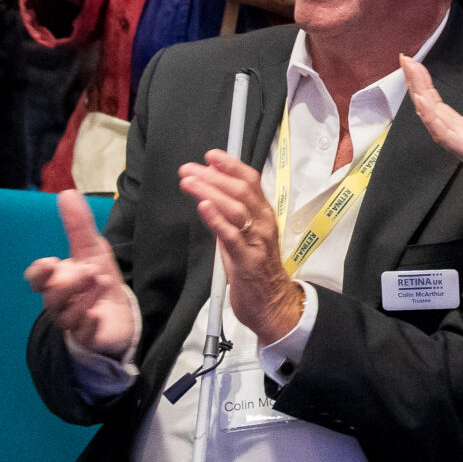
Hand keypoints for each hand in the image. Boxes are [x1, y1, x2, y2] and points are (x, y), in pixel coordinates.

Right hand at [25, 189, 140, 359]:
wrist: (118, 314)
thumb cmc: (97, 281)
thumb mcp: (92, 249)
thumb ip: (79, 225)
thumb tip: (66, 193)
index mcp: (56, 281)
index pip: (37, 279)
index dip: (40, 273)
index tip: (50, 263)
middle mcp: (60, 303)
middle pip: (52, 297)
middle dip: (66, 284)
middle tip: (87, 270)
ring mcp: (74, 322)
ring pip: (68, 315)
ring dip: (83, 298)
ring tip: (101, 281)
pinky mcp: (90, 337)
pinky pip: (84, 334)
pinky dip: (88, 324)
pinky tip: (96, 315)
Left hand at [179, 150, 307, 345]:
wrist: (274, 305)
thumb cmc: (258, 271)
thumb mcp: (246, 238)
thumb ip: (231, 219)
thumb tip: (210, 199)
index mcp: (265, 215)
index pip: (250, 181)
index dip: (230, 165)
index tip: (210, 155)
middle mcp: (264, 223)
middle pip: (241, 190)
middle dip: (213, 175)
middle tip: (188, 169)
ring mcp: (257, 241)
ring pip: (236, 208)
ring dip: (211, 191)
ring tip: (190, 181)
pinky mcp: (247, 261)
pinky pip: (231, 236)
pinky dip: (216, 219)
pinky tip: (203, 206)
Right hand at [403, 56, 462, 207]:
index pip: (440, 105)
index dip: (427, 86)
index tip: (415, 64)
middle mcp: (459, 137)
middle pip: (432, 108)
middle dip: (417, 85)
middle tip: (405, 60)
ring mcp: (462, 145)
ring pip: (434, 118)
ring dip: (421, 96)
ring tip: (411, 74)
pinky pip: (447, 134)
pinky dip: (433, 119)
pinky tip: (424, 103)